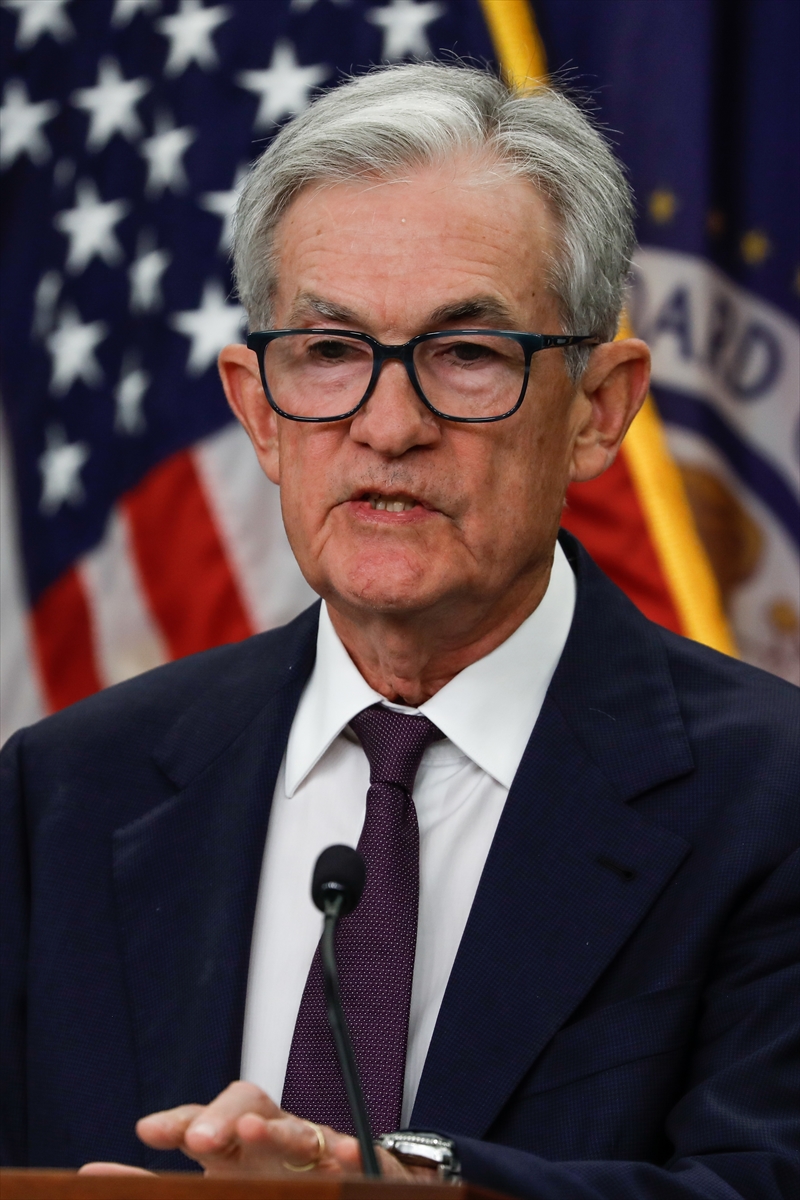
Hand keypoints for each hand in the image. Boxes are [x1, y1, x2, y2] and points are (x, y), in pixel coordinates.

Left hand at [79, 1080, 437, 1179]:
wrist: (346, 1190)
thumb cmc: (269, 1186)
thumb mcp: (213, 1191)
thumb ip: (152, 1185)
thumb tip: (89, 1172)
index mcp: (233, 1149)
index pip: (202, 1121)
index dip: (179, 1120)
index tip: (147, 1131)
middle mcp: (271, 1139)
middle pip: (248, 1104)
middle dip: (223, 1115)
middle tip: (198, 1140)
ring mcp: (316, 1149)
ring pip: (300, 1126)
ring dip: (278, 1127)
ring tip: (256, 1132)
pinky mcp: (363, 1164)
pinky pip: (363, 1151)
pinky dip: (350, 1150)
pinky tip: (342, 1154)